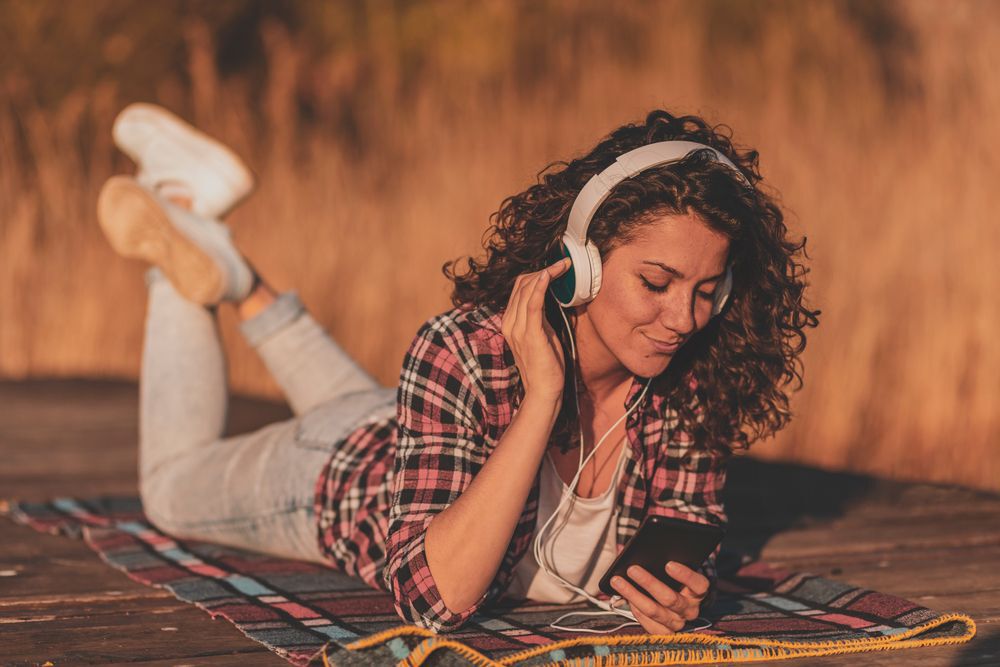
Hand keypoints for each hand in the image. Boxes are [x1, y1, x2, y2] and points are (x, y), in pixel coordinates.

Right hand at [500, 257, 571, 401]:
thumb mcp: (541, 334)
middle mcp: (510, 323)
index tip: (557, 267)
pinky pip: (533, 303)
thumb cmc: (546, 365)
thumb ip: (539, 317)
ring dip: (547, 273)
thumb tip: (548, 299)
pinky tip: (551, 274)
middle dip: (543, 270)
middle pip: (522, 285)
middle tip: (564, 264)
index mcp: (510, 322)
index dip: (537, 274)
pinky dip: (541, 286)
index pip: (518, 289)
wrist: (543, 391)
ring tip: (563, 265)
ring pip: (527, 289)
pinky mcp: (531, 334)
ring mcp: (518, 328)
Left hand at [609, 561, 708, 633]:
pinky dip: (636, 610)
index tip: (668, 564)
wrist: (675, 595)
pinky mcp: (665, 631)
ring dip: (633, 595)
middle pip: (670, 598)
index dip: (685, 575)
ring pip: (655, 611)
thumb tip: (633, 548)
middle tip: (632, 569)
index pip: (698, 584)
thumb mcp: (673, 564)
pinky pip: (650, 625)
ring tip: (617, 581)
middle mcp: (690, 609)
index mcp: (698, 591)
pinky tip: (625, 597)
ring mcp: (678, 622)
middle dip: (649, 582)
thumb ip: (661, 555)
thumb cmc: (671, 576)